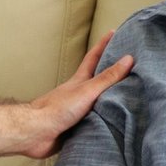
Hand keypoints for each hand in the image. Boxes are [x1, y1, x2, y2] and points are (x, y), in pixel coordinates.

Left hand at [19, 32, 133, 157]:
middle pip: (96, 78)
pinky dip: (103, 120)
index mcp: (80, 80)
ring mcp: (76, 109)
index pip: (94, 57)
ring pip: (96, 101)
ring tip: (126, 96)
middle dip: (109, 71)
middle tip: (125, 64)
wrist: (37, 132)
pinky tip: (112, 123)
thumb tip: (128, 59)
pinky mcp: (76, 126)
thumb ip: (108, 77)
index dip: (103, 44)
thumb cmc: (58, 108)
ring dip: (108, 99)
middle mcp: (78, 93)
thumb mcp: (88, 90)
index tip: (113, 32)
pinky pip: (94, 121)